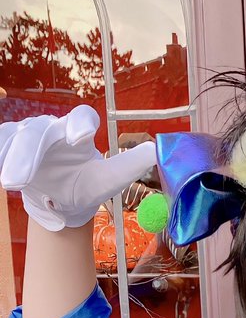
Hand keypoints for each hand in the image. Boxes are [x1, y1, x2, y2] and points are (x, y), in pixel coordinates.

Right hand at [0, 105, 156, 230]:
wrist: (59, 200)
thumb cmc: (83, 186)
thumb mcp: (106, 182)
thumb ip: (128, 166)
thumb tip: (157, 151)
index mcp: (78, 131)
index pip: (81, 117)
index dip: (80, 123)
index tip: (81, 138)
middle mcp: (51, 129)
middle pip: (39, 132)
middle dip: (30, 153)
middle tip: (23, 179)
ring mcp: (26, 136)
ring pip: (15, 139)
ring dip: (10, 158)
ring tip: (11, 182)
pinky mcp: (8, 146)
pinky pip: (0, 146)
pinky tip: (0, 171)